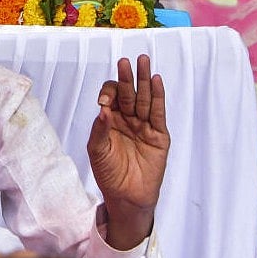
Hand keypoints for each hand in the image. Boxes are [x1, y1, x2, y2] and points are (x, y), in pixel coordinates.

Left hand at [87, 54, 169, 249]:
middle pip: (128, 92)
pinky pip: (158, 113)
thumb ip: (99, 130)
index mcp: (110, 119)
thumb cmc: (108, 173)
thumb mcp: (97, 151)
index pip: (111, 96)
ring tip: (144, 61)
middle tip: (126, 61)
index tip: (104, 100)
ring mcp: (144, 125)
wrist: (126, 196)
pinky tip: (156, 81)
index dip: (108, 92)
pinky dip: (158, 97)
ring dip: (144, 80)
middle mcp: (127, 118)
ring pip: (144, 98)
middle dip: (127, 77)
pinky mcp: (159, 135)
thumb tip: (103, 110)